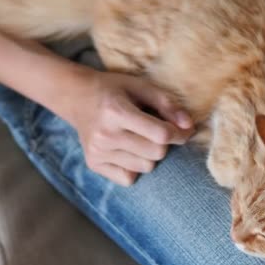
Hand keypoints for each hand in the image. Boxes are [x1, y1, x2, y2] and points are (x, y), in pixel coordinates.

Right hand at [58, 67, 193, 185]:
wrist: (76, 96)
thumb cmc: (113, 89)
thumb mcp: (140, 86)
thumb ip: (167, 104)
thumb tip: (188, 126)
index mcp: (116, 112)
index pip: (160, 134)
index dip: (179, 134)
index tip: (184, 129)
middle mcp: (105, 135)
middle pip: (156, 153)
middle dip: (164, 143)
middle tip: (158, 131)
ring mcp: (97, 152)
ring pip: (146, 167)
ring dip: (150, 155)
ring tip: (138, 138)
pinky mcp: (93, 164)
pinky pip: (129, 178)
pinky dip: (134, 167)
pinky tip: (127, 149)